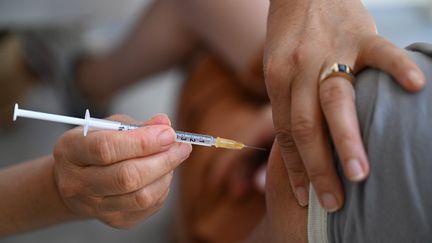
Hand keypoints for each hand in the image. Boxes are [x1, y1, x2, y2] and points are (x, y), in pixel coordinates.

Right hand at [53, 114, 191, 227]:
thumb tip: (164, 123)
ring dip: (166, 175)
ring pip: (141, 197)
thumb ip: (136, 125)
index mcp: (70, 151)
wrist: (75, 181)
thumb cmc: (94, 147)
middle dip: (163, 159)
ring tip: (173, 158)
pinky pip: (148, 207)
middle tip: (181, 147)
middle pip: (127, 177)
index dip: (143, 141)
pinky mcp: (114, 220)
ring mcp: (95, 206)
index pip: (106, 148)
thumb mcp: (108, 127)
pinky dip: (162, 188)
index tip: (168, 133)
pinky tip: (162, 174)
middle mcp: (77, 183)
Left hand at [264, 0, 425, 210]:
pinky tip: (415, 89)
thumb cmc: (290, 34)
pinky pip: (381, 52)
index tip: (303, 198)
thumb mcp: (277, 68)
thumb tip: (296, 143)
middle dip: (318, 168)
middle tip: (332, 203)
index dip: (294, 168)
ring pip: (336, 100)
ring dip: (347, 140)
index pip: (285, 133)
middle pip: (305, 126)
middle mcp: (299, 68)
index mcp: (278, 79)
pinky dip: (398, 70)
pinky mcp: (360, 34)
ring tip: (360, 175)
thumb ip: (288, 101)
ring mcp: (330, 51)